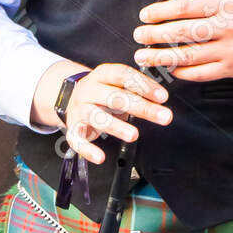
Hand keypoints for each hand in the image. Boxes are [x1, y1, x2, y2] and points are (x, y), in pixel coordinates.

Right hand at [58, 63, 172, 166]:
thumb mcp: (116, 85)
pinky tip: (100, 157)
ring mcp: (80, 109)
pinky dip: (88, 150)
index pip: (123, 75)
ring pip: (96, 117)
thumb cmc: (101, 94)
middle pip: (115, 97)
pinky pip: (77, 140)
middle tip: (164, 117)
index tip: (163, 97)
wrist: (68, 97)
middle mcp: (89, 90)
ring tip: (133, 135)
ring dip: (116, 126)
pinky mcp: (73, 128)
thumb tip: (160, 98)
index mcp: (102, 75)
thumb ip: (135, 90)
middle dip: (142, 108)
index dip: (143, 85)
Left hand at [133, 0, 232, 81]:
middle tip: (139, 37)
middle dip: (156, 36)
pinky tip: (173, 69)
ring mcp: (230, 50)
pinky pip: (203, 73)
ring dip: (164, 57)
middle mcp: (226, 27)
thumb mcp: (230, 0)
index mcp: (224, 5)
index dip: (161, 12)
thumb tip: (171, 0)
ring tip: (145, 57)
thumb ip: (200, 3)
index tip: (145, 15)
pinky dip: (184, 72)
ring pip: (190, 55)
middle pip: (184, 32)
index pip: (186, 7)